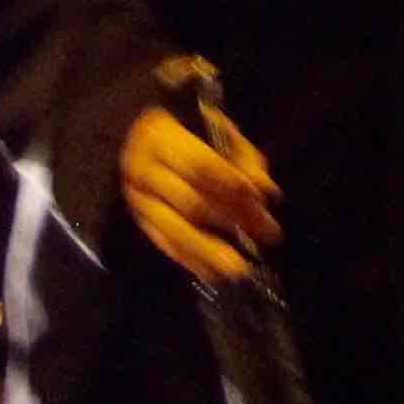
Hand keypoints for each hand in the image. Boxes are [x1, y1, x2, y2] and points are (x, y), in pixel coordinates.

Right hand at [122, 100, 280, 282]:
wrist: (135, 137)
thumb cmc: (188, 130)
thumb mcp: (217, 130)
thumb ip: (244, 158)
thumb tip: (267, 191)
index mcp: (160, 137)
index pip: (197, 163)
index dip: (227, 180)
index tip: (255, 195)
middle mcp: (143, 171)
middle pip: (190, 201)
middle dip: (231, 218)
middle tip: (267, 232)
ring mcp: (138, 200)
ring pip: (175, 229)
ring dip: (209, 250)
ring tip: (239, 269)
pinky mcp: (140, 221)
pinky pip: (164, 245)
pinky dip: (191, 260)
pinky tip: (215, 273)